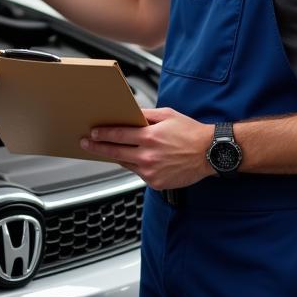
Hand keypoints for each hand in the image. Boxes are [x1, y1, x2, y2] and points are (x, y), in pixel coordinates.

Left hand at [79, 108, 214, 188]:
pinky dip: (135, 165)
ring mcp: (151, 172)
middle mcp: (148, 156)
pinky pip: (138, 173)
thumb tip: (129, 113)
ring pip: (126, 163)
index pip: (118, 135)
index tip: (92, 134)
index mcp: (150, 137)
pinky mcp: (156, 183)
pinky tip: (135, 159)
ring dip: (116, 157)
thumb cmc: (190, 132)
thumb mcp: (167, 115)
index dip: (102, 134)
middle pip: (115, 152)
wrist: (210, 153)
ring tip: (106, 150)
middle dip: (98, 148)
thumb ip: (146, 115)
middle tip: (86, 144)